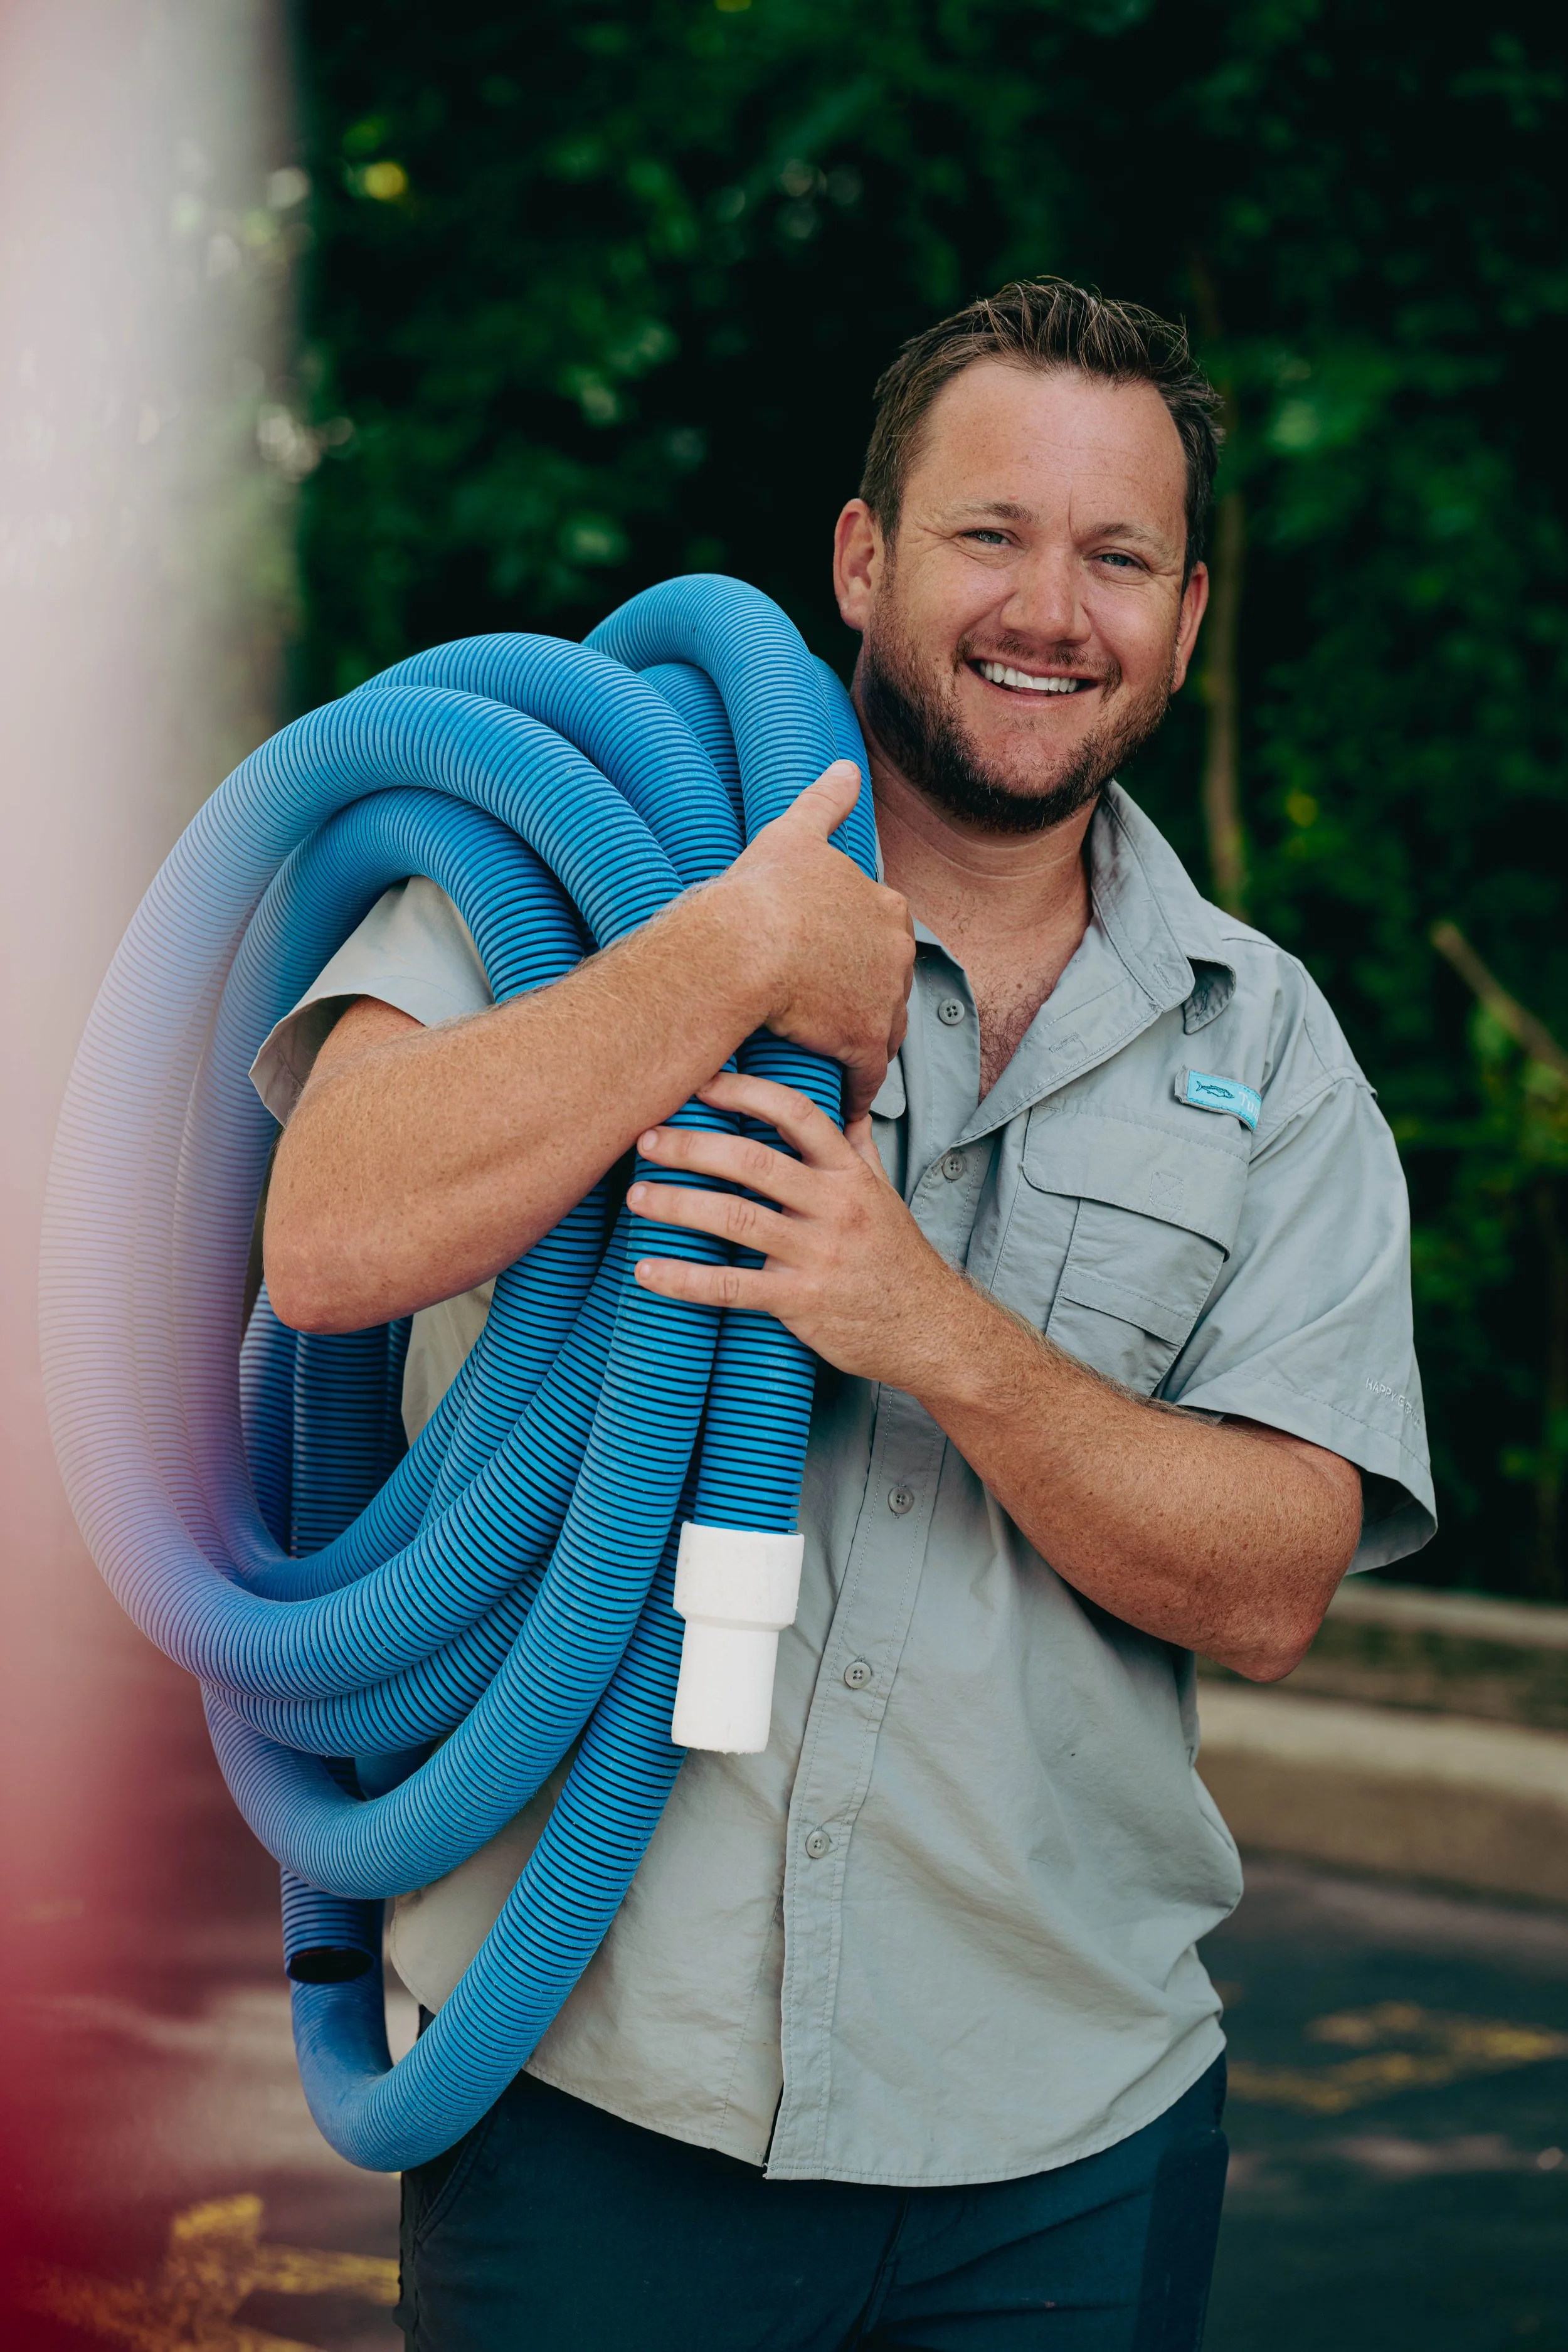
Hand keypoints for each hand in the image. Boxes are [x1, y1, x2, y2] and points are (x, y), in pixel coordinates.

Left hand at [628, 1070, 970, 1387]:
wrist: (930, 1330)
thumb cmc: (897, 1260)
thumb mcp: (884, 1196)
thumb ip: (858, 1151)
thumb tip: (848, 1108)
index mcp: (849, 1175)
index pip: (798, 1114)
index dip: (747, 1093)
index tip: (702, 1082)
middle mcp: (835, 1208)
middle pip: (755, 1163)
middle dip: (693, 1146)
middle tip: (645, 1139)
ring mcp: (818, 1255)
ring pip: (737, 1220)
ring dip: (679, 1205)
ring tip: (637, 1197)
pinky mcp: (802, 1302)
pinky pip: (734, 1288)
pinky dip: (686, 1280)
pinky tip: (649, 1272)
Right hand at [716, 761, 915, 1118]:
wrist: (743, 947)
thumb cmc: (761, 893)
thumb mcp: (793, 835)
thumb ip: (824, 803)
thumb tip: (845, 765)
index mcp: (884, 904)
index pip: (879, 935)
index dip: (851, 953)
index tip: (827, 967)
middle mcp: (896, 949)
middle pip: (884, 985)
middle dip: (861, 1000)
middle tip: (821, 1015)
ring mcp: (884, 997)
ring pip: (880, 1029)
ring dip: (859, 1045)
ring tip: (829, 1060)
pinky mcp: (866, 1041)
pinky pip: (868, 1075)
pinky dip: (858, 1093)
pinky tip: (846, 1111)